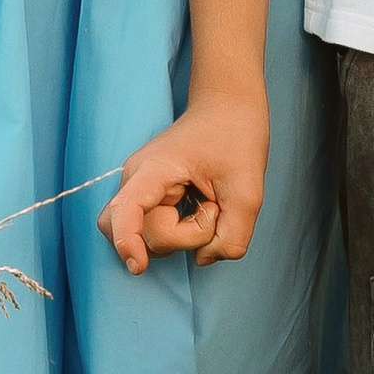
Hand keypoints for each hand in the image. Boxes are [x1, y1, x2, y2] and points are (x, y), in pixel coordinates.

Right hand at [99, 86, 269, 272]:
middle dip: (183, 236)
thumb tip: (202, 259)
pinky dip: (181, 230)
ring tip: (209, 202)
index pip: (125, 209)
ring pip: (150, 236)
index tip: (139, 266)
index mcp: (154, 169)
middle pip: (143, 233)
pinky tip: (198, 206)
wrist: (227, 107)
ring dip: (185, 233)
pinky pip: (156, 229)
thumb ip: (232, 236)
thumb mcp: (248, 190)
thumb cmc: (235, 136)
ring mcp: (140, 189)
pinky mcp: (149, 198)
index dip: (126, 242)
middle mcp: (137, 179)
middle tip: (212, 206)